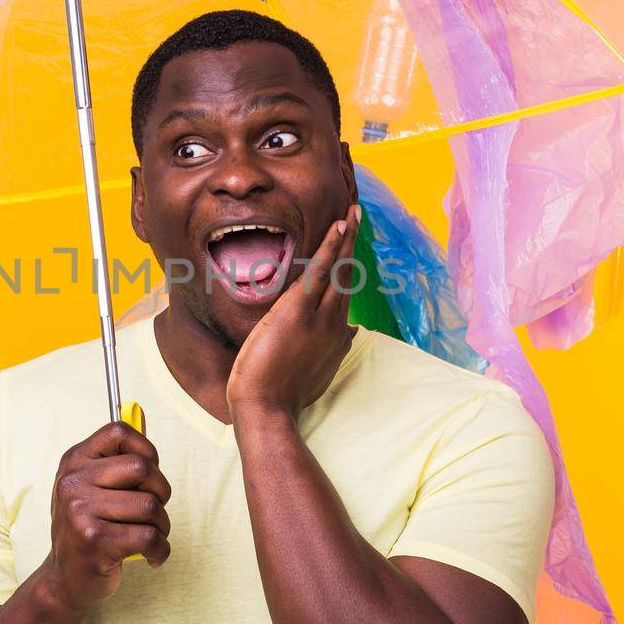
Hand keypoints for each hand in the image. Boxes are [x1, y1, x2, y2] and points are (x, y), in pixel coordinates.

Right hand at [37, 421, 171, 614]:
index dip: (146, 450)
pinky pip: (149, 536)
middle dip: (160, 492)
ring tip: (150, 536)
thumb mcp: (93, 487)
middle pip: (143, 468)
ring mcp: (80, 511)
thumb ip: (117, 455)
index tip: (147, 476)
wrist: (65, 581)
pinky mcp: (93, 542)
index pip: (119, 431)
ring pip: (150, 505)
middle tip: (153, 512)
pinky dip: (161, 550)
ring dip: (162, 526)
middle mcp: (72, 482)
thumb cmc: (89, 529)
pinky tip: (151, 557)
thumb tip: (141, 412)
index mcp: (74, 460)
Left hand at [227, 205, 360, 423]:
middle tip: (357, 217)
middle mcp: (335, 324)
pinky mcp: (299, 311)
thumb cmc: (284, 396)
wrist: (267, 409)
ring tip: (352, 213)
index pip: (345, 295)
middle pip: (348, 277)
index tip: (352, 251)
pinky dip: (331, 247)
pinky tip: (338, 227)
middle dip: (352, 245)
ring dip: (345, 239)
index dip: (349, 269)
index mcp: (336, 337)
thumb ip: (335, 349)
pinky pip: (321, 272)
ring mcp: (320, 317)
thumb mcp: (317, 371)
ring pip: (339, 270)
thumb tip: (354, 331)